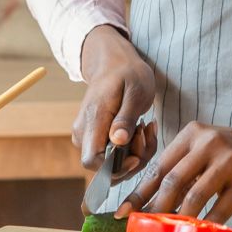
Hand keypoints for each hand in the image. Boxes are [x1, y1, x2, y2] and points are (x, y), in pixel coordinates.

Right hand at [75, 25, 158, 178]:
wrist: (114, 63)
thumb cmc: (128, 74)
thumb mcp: (135, 90)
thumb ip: (126, 117)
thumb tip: (118, 142)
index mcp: (93, 119)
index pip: (92, 160)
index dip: (115, 168)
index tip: (136, 156)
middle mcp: (84, 132)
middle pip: (104, 168)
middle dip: (131, 161)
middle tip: (147, 135)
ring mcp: (88, 136)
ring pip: (111, 165)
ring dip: (136, 155)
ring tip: (147, 129)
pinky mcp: (96, 138)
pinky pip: (114, 156)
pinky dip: (132, 150)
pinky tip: (141, 131)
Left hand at [120, 121, 231, 222]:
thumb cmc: (231, 152)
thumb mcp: (204, 148)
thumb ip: (181, 167)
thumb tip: (149, 201)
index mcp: (192, 134)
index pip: (159, 166)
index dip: (140, 192)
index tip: (124, 212)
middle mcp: (208, 143)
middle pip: (173, 180)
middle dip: (155, 208)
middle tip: (145, 228)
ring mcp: (228, 161)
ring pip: (194, 195)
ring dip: (179, 218)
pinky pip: (220, 208)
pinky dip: (207, 223)